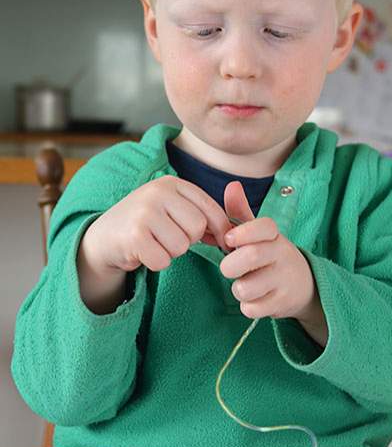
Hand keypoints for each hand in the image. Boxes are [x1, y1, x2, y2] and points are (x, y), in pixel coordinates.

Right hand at [81, 175, 233, 274]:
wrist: (103, 238)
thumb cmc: (146, 225)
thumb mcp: (173, 211)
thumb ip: (201, 217)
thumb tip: (232, 234)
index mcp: (172, 183)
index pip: (211, 209)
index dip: (219, 230)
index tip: (220, 242)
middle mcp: (158, 192)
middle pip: (198, 228)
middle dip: (188, 241)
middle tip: (168, 238)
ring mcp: (144, 212)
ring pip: (181, 246)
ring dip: (170, 253)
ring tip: (154, 243)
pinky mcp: (134, 235)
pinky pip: (163, 260)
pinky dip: (156, 262)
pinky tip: (143, 252)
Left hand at [219, 181, 315, 319]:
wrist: (304, 286)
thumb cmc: (270, 256)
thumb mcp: (258, 234)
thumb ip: (240, 213)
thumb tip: (231, 185)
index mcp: (274, 235)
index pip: (263, 226)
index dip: (242, 232)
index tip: (229, 240)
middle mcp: (282, 255)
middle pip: (250, 257)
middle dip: (230, 266)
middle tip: (229, 269)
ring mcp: (284, 280)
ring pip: (246, 287)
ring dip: (238, 289)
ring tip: (245, 285)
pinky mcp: (282, 303)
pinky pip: (252, 308)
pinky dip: (247, 306)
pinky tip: (256, 299)